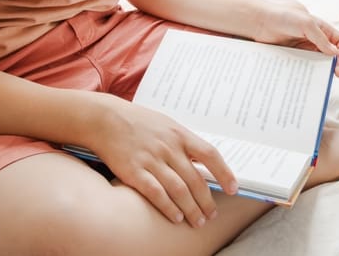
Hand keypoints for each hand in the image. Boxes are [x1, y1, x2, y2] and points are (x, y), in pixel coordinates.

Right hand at [92, 98, 237, 227]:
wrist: (105, 118)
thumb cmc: (138, 122)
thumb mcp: (166, 124)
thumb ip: (183, 142)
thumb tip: (204, 161)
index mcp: (179, 134)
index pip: (210, 155)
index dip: (224, 173)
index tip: (233, 188)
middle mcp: (168, 147)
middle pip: (195, 179)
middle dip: (206, 201)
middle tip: (211, 215)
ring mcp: (151, 160)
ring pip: (179, 190)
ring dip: (191, 209)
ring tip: (197, 221)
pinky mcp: (134, 171)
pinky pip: (156, 193)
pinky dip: (168, 207)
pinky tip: (175, 217)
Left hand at [250, 0, 338, 76]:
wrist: (258, 20)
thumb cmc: (282, 16)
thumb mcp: (306, 23)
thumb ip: (321, 38)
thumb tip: (335, 54)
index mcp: (319, 27)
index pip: (338, 39)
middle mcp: (312, 38)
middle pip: (330, 53)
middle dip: (337, 63)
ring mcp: (301, 47)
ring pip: (317, 61)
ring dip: (323, 70)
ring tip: (325, 78)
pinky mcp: (291, 55)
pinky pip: (303, 65)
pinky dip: (308, 72)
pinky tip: (309, 77)